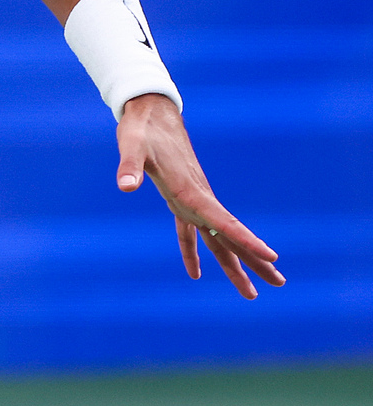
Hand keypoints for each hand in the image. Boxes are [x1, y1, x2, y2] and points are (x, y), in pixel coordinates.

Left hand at [116, 93, 283, 298]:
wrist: (150, 113)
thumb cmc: (142, 129)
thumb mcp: (132, 145)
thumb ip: (130, 166)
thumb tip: (126, 186)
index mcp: (191, 191)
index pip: (224, 222)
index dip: (247, 240)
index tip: (271, 258)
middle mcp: (197, 199)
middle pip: (230, 236)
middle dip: (254, 261)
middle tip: (280, 283)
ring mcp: (191, 200)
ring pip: (217, 238)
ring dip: (233, 264)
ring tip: (251, 292)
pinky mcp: (178, 198)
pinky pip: (191, 231)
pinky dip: (193, 252)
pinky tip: (195, 273)